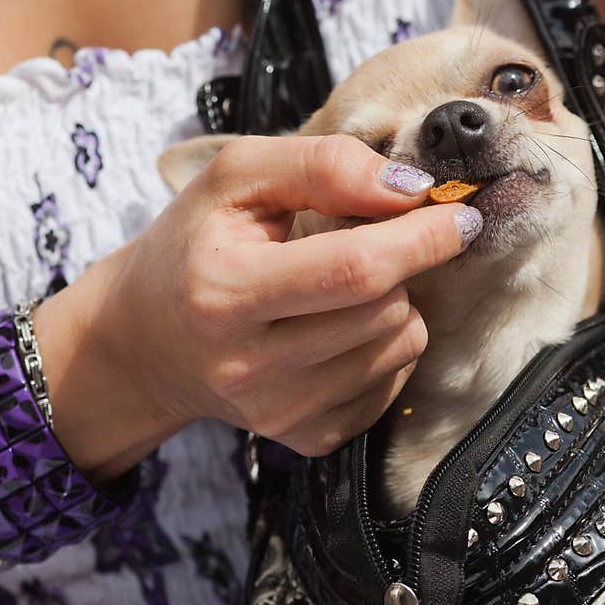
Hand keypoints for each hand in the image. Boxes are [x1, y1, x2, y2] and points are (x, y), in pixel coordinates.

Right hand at [38, 134, 480, 472]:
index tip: (459, 214)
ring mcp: (279, 412)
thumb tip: (410, 190)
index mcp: (226, 292)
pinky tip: (341, 328)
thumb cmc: (191, 247)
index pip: (354, 270)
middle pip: (383, 311)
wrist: (145, 343)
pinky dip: (385, 346)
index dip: (421, 238)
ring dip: (396, 303)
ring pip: (398, 347)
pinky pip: (391, 385)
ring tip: (343, 286)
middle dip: (403, 263)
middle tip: (371, 240)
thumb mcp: (233, 178)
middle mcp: (250, 367)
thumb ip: (320, 165)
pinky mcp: (304, 438)